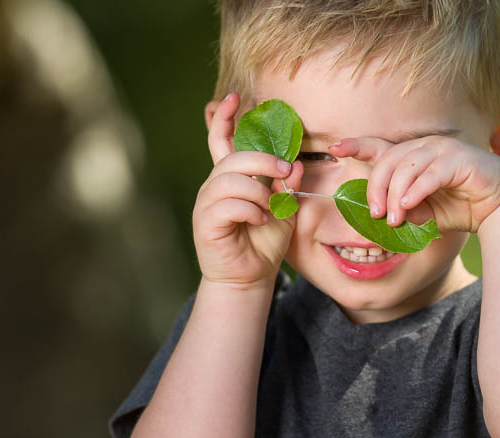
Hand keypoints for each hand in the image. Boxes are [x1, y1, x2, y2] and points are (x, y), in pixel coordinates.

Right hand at [193, 93, 303, 287]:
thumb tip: (294, 165)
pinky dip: (250, 210)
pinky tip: (259, 220)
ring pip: (230, 180)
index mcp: (232, 178)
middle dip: (262, 159)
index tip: (234, 98)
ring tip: (270, 208)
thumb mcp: (284, 210)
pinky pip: (228, 205)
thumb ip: (287, 187)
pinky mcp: (205, 222)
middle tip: (284, 170)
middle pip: (232, 158)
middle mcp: (215, 186)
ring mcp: (207, 204)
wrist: (249, 277)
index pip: (222, 141)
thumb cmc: (263, 242)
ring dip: (258, 191)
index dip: (224, 119)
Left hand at [329, 135, 499, 232]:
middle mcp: (426, 147)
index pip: (380, 147)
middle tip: (376, 214)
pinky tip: (408, 206)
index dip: (356, 145)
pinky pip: (430, 174)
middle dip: (376, 188)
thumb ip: (404, 209)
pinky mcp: (460, 160)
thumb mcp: (425, 212)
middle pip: (388, 161)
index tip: (335, 148)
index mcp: (414, 156)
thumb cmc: (462, 206)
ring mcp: (443, 150)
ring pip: (406, 167)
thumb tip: (384, 216)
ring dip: (395, 195)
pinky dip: (416, 191)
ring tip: (394, 219)